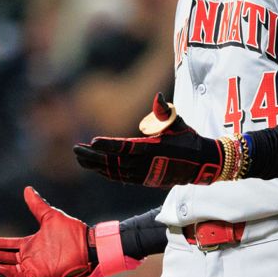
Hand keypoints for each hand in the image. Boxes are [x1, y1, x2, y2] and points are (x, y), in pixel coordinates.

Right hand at [0, 187, 92, 276]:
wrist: (88, 244)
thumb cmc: (73, 232)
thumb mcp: (50, 216)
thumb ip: (37, 205)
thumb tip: (27, 189)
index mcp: (29, 245)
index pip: (5, 245)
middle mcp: (29, 258)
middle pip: (1, 257)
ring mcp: (33, 268)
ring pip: (7, 269)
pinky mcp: (39, 275)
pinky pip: (19, 276)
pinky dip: (7, 273)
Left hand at [73, 93, 222, 187]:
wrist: (201, 164)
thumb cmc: (187, 139)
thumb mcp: (177, 123)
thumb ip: (164, 111)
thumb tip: (158, 96)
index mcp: (152, 148)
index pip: (125, 147)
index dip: (108, 145)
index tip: (93, 141)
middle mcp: (146, 164)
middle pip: (114, 161)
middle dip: (93, 156)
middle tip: (76, 149)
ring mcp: (145, 175)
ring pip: (115, 172)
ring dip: (96, 166)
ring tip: (80, 159)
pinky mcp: (145, 181)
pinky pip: (121, 178)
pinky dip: (107, 173)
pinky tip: (96, 168)